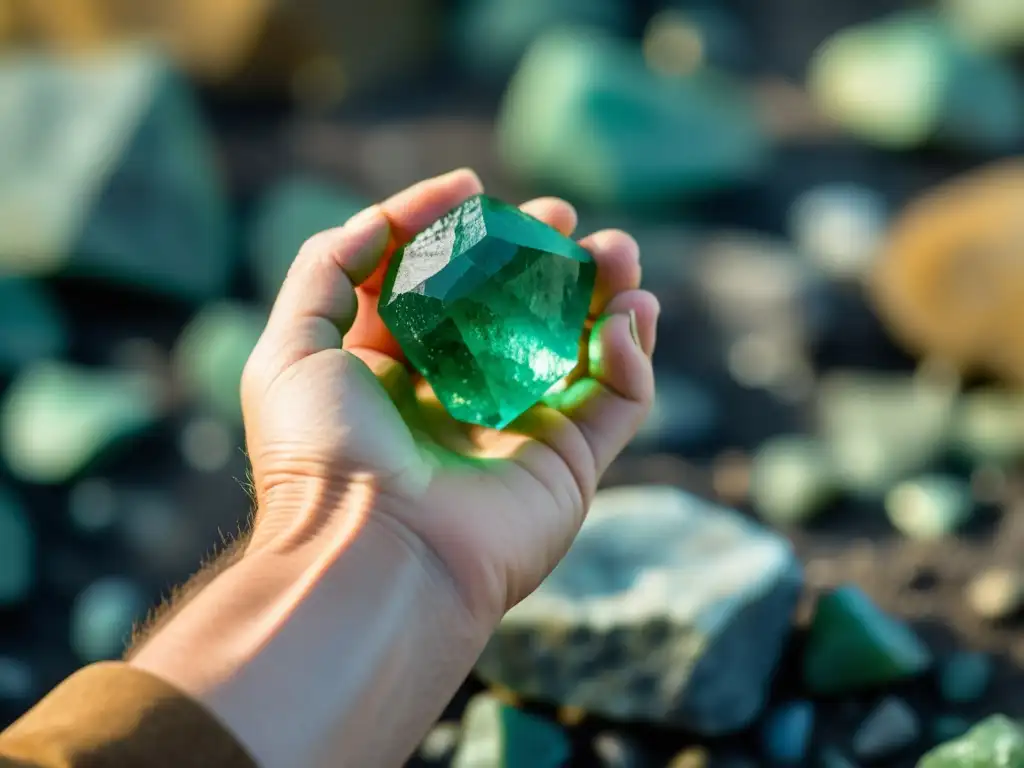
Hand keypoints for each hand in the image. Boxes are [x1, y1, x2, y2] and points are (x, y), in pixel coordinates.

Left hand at [241, 169, 658, 627]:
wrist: (370, 553)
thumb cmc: (323, 451)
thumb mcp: (293, 346)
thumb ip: (328, 268)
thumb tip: (386, 218)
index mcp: (399, 373)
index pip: (442, 291)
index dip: (460, 239)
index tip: (479, 195)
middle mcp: (464, 400)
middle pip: (519, 313)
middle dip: (544, 258)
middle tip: (562, 219)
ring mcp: (522, 432)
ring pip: (581, 350)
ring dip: (606, 294)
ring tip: (618, 252)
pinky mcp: (571, 464)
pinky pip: (619, 401)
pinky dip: (634, 356)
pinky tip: (625, 318)